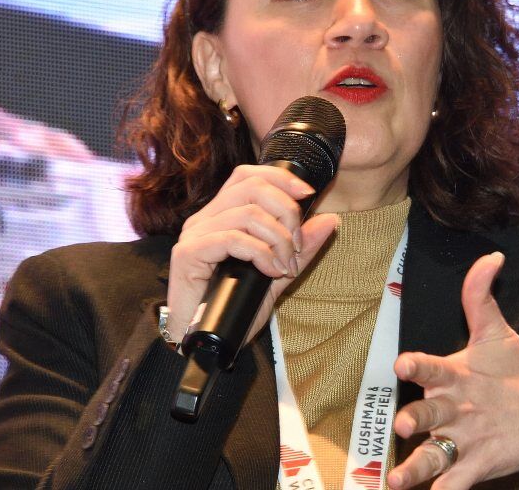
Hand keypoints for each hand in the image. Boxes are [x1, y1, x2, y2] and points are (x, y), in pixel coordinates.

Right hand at [165, 164, 339, 345]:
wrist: (204, 342)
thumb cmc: (234, 308)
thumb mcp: (277, 275)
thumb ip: (300, 249)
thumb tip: (329, 220)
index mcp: (221, 215)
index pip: (248, 175)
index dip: (280, 178)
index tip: (308, 195)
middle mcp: (205, 218)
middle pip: (251, 187)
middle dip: (286, 211)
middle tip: (295, 245)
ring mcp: (194, 234)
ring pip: (247, 213)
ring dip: (277, 238)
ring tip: (285, 265)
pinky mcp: (188, 253)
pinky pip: (232, 238)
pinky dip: (260, 253)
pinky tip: (270, 271)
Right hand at [388, 252, 518, 489]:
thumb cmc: (514, 368)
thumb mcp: (497, 333)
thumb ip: (483, 297)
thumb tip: (491, 257)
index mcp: (452, 375)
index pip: (429, 367)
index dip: (416, 365)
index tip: (403, 363)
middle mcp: (449, 409)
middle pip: (425, 412)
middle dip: (413, 417)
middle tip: (405, 422)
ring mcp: (459, 439)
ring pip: (430, 453)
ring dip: (414, 466)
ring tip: (397, 480)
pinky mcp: (474, 465)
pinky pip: (456, 480)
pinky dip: (446, 489)